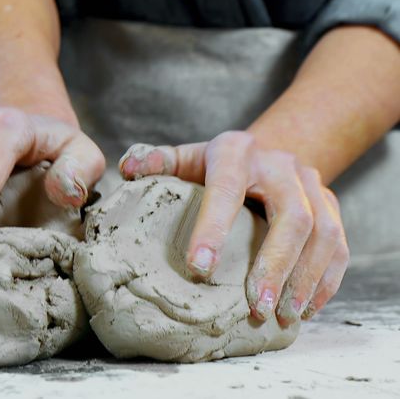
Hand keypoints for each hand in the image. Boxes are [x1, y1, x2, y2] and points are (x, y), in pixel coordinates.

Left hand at [118, 131, 348, 325]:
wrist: (263, 153)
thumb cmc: (212, 166)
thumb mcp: (184, 157)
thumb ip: (156, 162)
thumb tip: (127, 170)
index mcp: (237, 152)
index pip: (227, 190)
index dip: (213, 227)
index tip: (199, 268)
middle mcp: (282, 166)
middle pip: (292, 217)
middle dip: (275, 265)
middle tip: (255, 305)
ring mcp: (313, 186)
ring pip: (323, 235)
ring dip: (304, 279)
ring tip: (282, 314)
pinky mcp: (332, 207)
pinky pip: (339, 247)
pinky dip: (325, 282)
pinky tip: (304, 309)